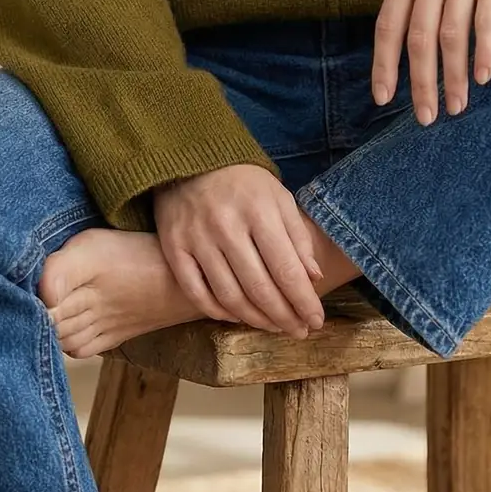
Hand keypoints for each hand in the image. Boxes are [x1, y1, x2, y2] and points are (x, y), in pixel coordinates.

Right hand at [152, 164, 325, 337]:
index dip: (303, 301)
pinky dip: (218, 311)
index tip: (316, 321)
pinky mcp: (174, 248)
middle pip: (259, 287)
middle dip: (284, 317)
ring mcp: (197, 238)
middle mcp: (226, 226)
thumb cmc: (243, 182)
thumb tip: (313, 278)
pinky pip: (196, 292)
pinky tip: (236, 316)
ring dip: (256, 319)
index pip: (286, 268)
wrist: (189, 160)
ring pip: (229, 296)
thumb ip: (297, 236)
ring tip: (274, 327)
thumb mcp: (278, 197)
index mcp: (258, 210)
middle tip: (299, 332)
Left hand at [372, 0, 490, 123]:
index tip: (383, 98)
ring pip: (453, 34)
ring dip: (453, 76)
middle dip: (421, 82)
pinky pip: (488, 19)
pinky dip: (485, 51)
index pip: (389, 24)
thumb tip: (400, 47)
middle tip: (426, 116)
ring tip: (456, 106)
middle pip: (420, 37)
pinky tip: (483, 76)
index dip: (384, 64)